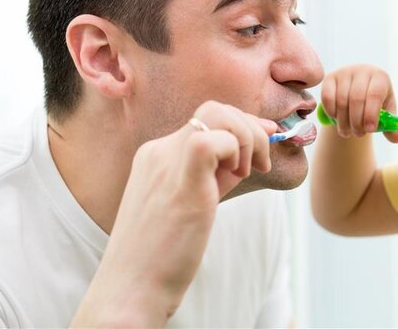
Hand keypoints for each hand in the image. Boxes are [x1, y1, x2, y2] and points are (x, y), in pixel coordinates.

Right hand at [72, 101, 276, 326]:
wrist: (131, 289)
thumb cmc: (161, 254)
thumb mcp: (189, 203)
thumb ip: (212, 175)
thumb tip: (248, 156)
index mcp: (157, 155)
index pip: (207, 118)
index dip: (243, 125)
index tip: (266, 138)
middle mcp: (159, 151)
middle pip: (215, 109)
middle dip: (250, 128)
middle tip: (259, 164)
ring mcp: (166, 162)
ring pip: (218, 114)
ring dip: (247, 138)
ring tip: (245, 174)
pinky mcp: (181, 180)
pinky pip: (212, 139)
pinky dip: (236, 151)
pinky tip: (236, 177)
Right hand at [320, 64, 397, 142]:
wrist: (357, 90)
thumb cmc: (375, 102)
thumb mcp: (385, 111)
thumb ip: (390, 125)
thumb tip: (396, 139)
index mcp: (380, 77)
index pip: (375, 94)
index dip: (371, 113)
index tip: (370, 129)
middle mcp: (362, 71)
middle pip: (356, 98)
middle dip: (357, 121)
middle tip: (359, 134)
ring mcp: (344, 73)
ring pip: (341, 101)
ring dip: (344, 121)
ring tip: (348, 132)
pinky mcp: (329, 78)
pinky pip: (327, 98)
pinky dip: (331, 113)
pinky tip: (337, 120)